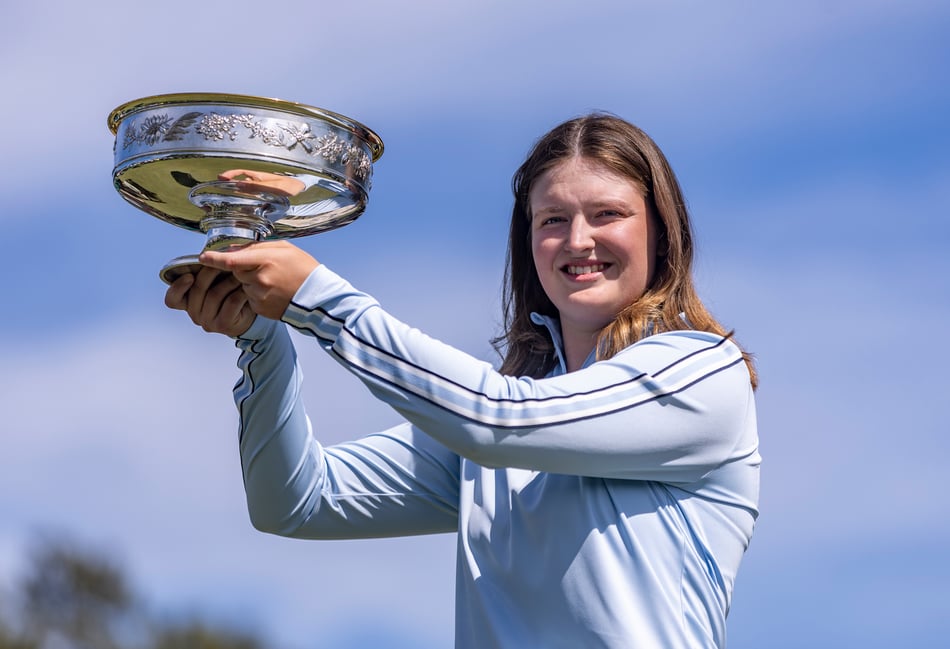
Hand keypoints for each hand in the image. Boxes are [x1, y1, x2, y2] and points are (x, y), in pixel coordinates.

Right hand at [164, 266, 255, 336]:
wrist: (250, 312)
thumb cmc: (230, 292)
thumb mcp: (216, 280)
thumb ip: (206, 270)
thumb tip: (207, 254)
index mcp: (187, 302)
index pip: (173, 299)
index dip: (178, 287)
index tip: (189, 275)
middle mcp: (194, 313)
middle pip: (197, 290)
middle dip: (211, 272)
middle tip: (224, 261)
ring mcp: (208, 321)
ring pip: (215, 294)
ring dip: (229, 280)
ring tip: (240, 272)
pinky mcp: (224, 324)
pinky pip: (231, 302)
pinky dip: (239, 292)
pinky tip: (246, 286)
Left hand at [198, 241, 319, 320]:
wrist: (318, 296)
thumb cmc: (303, 269)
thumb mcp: (284, 249)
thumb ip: (258, 247)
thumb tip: (235, 249)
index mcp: (265, 261)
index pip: (231, 260)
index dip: (214, 258)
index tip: (202, 257)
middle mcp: (259, 279)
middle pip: (236, 271)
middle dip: (243, 268)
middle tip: (263, 267)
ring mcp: (259, 295)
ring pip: (243, 285)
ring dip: (250, 281)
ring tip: (273, 281)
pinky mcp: (260, 308)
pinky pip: (250, 297)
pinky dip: (257, 293)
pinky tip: (273, 291)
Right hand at [218, 169, 305, 196]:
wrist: (301, 190)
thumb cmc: (289, 186)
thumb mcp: (273, 186)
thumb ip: (257, 186)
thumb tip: (239, 185)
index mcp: (258, 176)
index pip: (240, 172)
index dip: (229, 175)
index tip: (220, 178)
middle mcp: (257, 182)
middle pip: (240, 183)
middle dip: (229, 187)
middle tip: (218, 193)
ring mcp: (261, 189)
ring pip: (245, 192)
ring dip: (237, 196)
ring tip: (226, 204)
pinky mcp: (265, 197)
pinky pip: (252, 199)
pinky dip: (246, 203)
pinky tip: (243, 211)